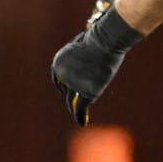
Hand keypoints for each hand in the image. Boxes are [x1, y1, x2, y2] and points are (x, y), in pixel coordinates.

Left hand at [51, 5, 143, 124]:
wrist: (105, 42)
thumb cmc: (97, 39)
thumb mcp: (82, 44)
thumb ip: (78, 54)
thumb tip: (81, 56)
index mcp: (57, 63)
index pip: (58, 80)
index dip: (64, 86)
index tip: (69, 92)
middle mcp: (62, 76)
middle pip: (65, 91)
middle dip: (70, 96)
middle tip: (75, 103)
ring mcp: (74, 85)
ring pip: (72, 101)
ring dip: (74, 109)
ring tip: (78, 117)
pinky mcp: (86, 92)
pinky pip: (81, 107)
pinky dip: (80, 115)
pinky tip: (82, 122)